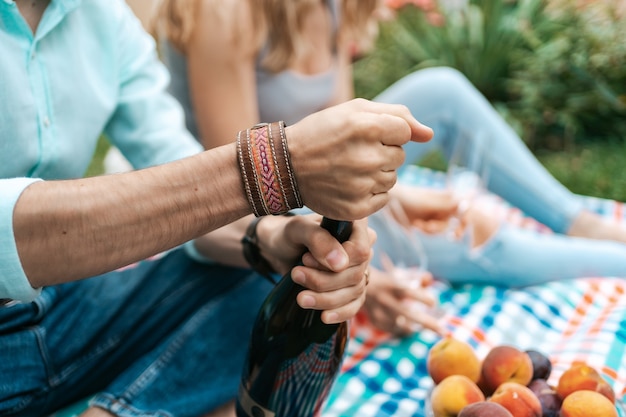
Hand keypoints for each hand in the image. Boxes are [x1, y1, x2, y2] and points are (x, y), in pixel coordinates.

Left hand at [257, 215, 375, 323]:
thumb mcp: (297, 230)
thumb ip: (318, 240)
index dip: (337, 261)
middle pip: (356, 273)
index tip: (306, 259)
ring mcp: (358, 269)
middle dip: (324, 281)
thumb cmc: (288, 234)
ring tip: (301, 298)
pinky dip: (340, 313)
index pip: (361, 250)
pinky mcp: (350, 287)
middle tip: (296, 274)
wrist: (278, 250)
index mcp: (355, 226)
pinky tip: (324, 317)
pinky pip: (355, 304)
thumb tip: (340, 264)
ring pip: (355, 291)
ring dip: (327, 299)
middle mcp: (361, 247)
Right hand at [286, 99, 432, 220]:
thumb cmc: (322, 133)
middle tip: (353, 153)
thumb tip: (429, 135)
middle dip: (382, 152)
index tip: (363, 135)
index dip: (385, 132)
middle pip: (400, 156)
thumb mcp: (354, 111)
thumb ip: (397, 116)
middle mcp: (367, 157)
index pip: (404, 131)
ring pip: (393, 178)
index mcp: (367, 127)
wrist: (285, 166)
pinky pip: (383, 199)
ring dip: (377, 173)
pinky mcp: (357, 208)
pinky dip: (371, 193)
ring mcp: (362, 186)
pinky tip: (349, 185)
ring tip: (349, 169)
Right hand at [363, 265, 444, 336]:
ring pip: (401, 326)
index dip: (424, 298)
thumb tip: (429, 279)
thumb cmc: (382, 281)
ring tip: (420, 327)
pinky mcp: (374, 321)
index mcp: (391, 285)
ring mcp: (378, 312)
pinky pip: (393, 330)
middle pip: (409, 314)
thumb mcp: (397, 276)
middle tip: (444, 332)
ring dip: (413, 327)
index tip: (434, 303)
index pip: (409, 292)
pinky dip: (401, 329)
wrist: (352, 287)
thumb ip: (415, 277)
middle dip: (428, 324)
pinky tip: (406, 327)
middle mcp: (385, 299)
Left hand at [391, 185, 459, 234]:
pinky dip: (424, 230)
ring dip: (429, 229)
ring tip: (418, 223)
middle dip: (439, 227)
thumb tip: (466, 203)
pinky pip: (431, 232)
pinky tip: (416, 225)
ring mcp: (434, 215)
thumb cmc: (410, 197)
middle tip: (428, 226)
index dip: (464, 222)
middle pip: (451, 224)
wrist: (392, 200)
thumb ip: (447, 205)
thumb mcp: (428, 202)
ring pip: (441, 230)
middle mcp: (443, 207)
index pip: (463, 210)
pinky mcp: (426, 222)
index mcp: (447, 199)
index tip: (458, 233)